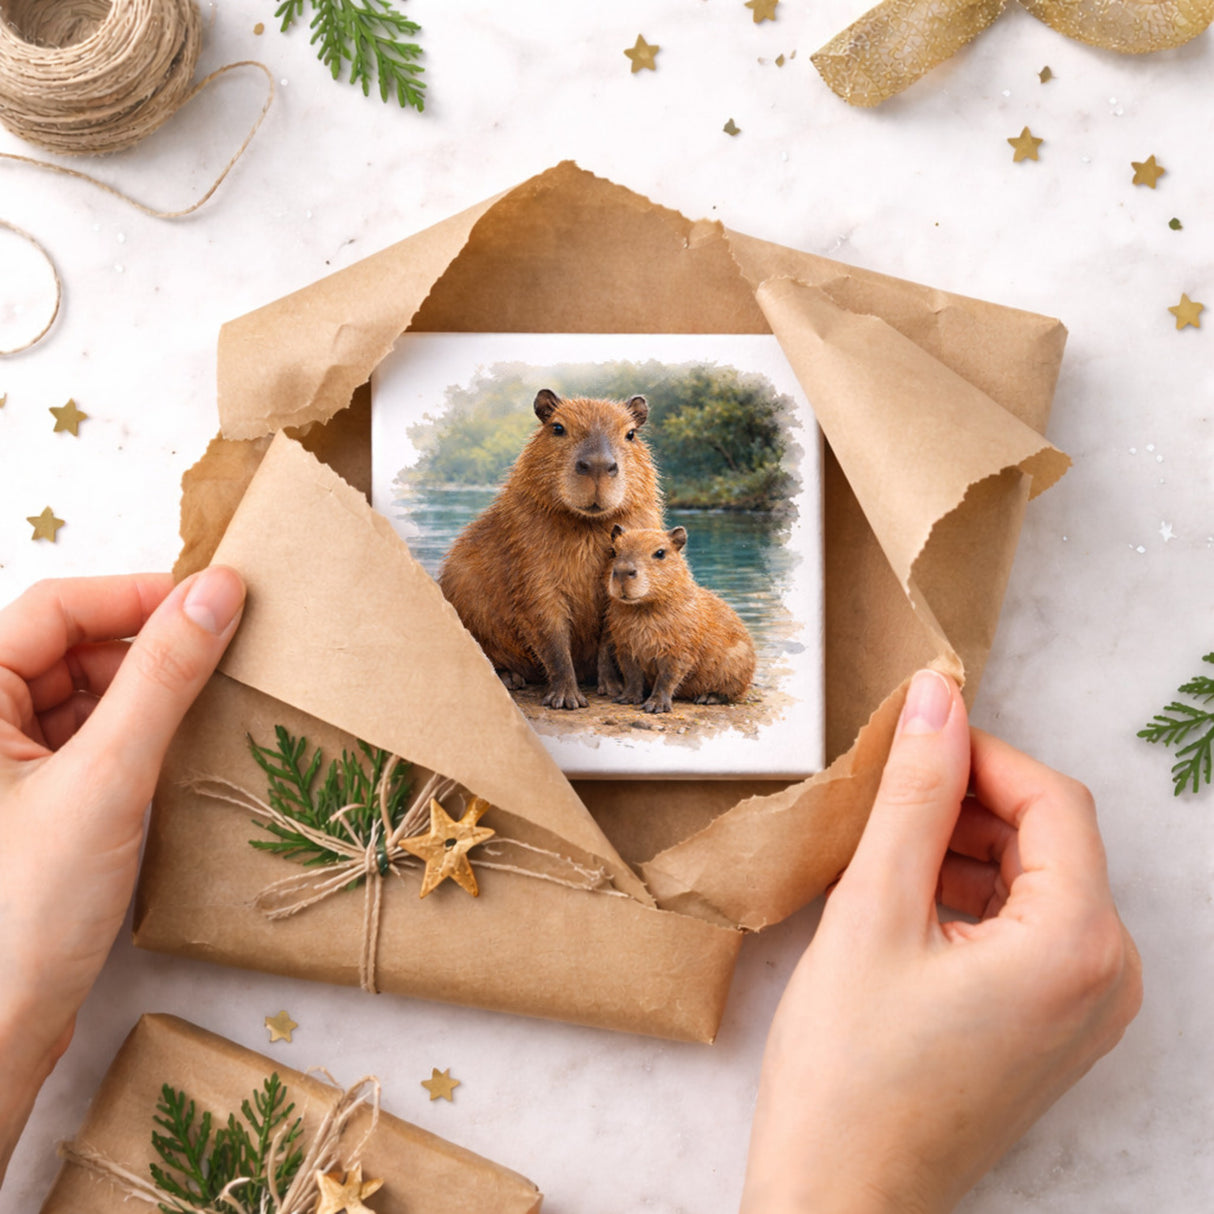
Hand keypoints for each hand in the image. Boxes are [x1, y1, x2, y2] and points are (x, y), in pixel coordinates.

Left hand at [0, 569, 244, 1181]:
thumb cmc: (24, 910)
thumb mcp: (107, 778)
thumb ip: (164, 677)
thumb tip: (218, 591)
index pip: (55, 608)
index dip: (136, 595)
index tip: (217, 600)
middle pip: (71, 647)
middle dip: (148, 645)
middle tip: (226, 652)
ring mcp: (6, 767)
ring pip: (85, 694)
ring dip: (148, 691)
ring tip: (212, 701)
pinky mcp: (34, 803)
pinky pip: (92, 740)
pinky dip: (139, 735)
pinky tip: (181, 749)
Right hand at [741, 669, 1142, 1213]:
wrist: (840, 1198)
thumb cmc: (849, 1072)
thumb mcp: (873, 910)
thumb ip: (913, 794)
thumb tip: (937, 699)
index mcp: (1079, 945)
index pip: (1052, 799)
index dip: (979, 754)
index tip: (909, 739)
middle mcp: (1108, 979)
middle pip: (1049, 838)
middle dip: (966, 805)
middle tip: (881, 803)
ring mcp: (1086, 1010)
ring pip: (1034, 881)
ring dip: (962, 849)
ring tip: (881, 859)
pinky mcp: (1054, 1028)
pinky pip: (1028, 930)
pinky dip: (969, 898)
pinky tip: (902, 907)